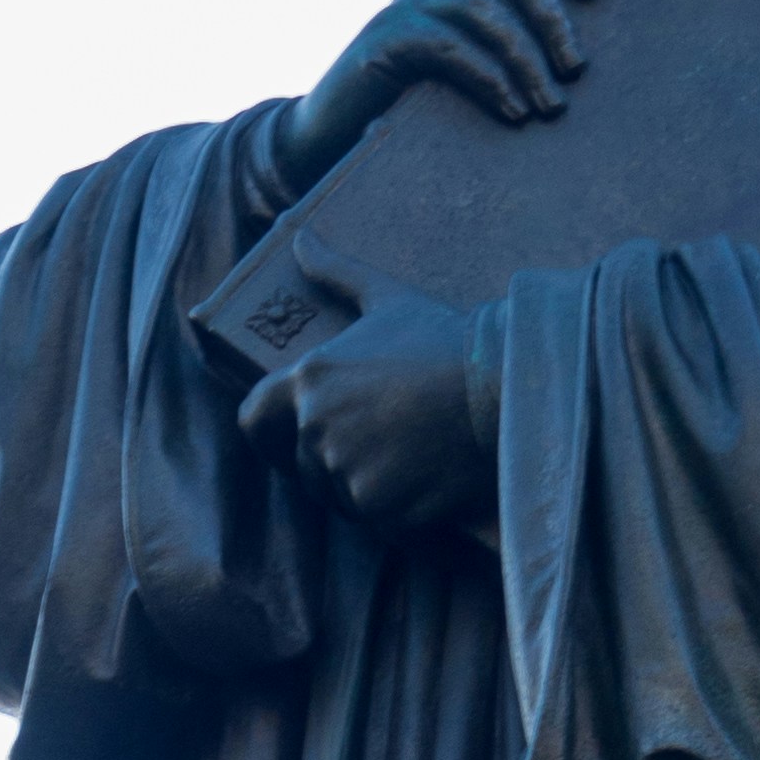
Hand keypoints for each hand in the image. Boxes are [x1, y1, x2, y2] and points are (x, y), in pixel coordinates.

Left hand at [238, 246, 489, 531]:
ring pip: (342, 496)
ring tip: (412, 458)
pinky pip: (378, 521)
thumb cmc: (447, 342)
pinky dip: (399, 511)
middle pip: (306, 464)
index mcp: (309, 378)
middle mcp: (317, 427)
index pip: (254, 421)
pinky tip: (429, 482)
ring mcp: (346, 470)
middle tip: (385, 445)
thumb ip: (336, 274)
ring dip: (369, 487)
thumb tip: (298, 237)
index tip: (292, 440)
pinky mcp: (380, 508)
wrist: (506, 390)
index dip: (271, 435)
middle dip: (335, 461)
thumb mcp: (388, 299)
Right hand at [270, 0, 600, 199]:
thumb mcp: (472, 78)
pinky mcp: (385, 41)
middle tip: (576, 66)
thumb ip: (513, 59)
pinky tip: (513, 111)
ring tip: (550, 104)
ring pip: (482, 3)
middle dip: (551, 10)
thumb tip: (583, 72)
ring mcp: (407, 8)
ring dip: (527, 54)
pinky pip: (449, 44)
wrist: (325, 141)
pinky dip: (489, 76)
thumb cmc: (413, 114)